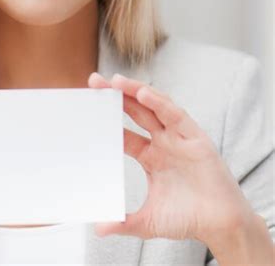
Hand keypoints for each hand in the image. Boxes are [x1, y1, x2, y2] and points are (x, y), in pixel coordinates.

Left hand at [87, 72, 254, 245]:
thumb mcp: (148, 220)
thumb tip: (98, 229)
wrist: (222, 227)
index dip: (107, 118)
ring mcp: (178, 137)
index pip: (123, 131)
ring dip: (135, 91)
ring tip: (116, 81)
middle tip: (95, 81)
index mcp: (150, 155)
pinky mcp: (195, 138)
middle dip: (116, 94)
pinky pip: (175, 115)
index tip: (88, 107)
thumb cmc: (188, 218)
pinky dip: (159, 102)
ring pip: (154, 106)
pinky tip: (143, 93)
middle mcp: (163, 141)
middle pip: (135, 110)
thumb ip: (124, 222)